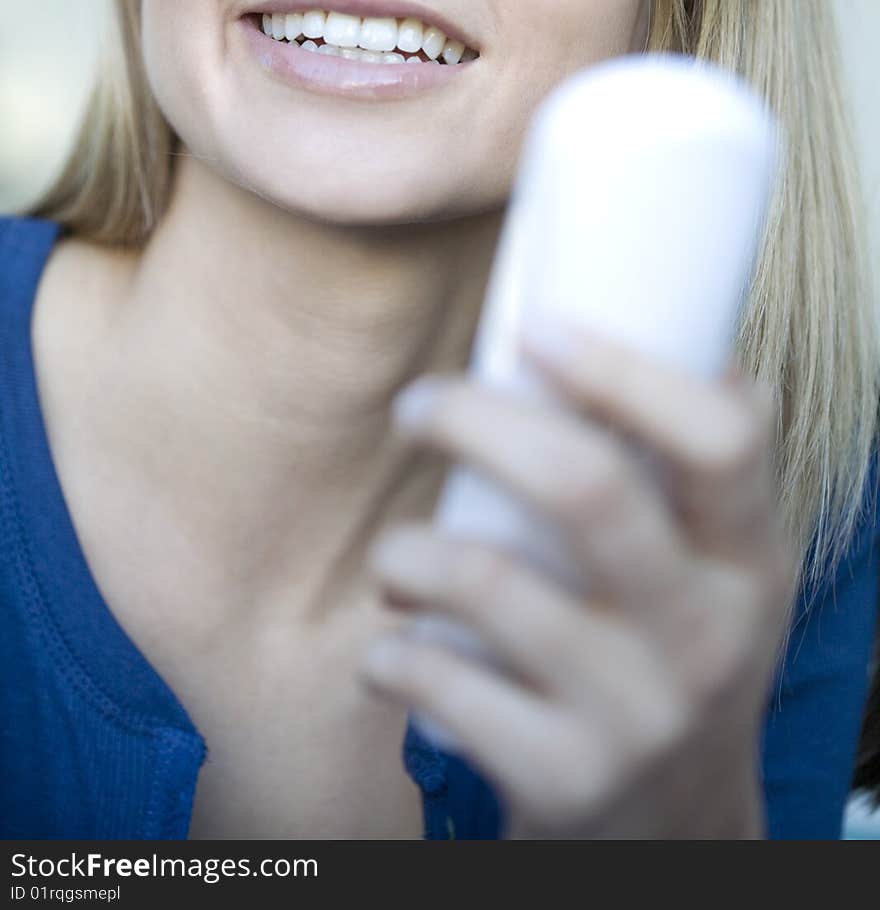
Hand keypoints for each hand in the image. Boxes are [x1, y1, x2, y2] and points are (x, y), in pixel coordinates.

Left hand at [358, 324, 796, 838]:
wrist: (674, 840)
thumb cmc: (674, 660)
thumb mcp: (719, 576)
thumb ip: (700, 477)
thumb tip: (700, 341)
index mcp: (748, 560)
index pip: (719, 438)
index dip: (622, 369)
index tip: (535, 329)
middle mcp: (706, 635)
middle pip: (586, 487)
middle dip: (476, 420)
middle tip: (420, 404)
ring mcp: (636, 713)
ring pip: (489, 582)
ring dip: (409, 553)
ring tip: (397, 559)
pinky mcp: (563, 779)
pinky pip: (441, 684)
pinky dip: (393, 655)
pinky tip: (395, 651)